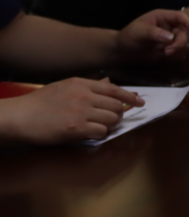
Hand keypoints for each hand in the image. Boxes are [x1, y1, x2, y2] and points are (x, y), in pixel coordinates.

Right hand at [0, 78, 140, 143]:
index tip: (140, 102)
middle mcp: (84, 95)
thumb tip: (109, 82)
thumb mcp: (64, 87)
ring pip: (113, 119)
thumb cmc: (40, 103)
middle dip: (117, 114)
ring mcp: (81, 111)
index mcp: (80, 83)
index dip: (130, 96)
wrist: (20, 116)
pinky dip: (99, 134)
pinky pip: (102, 131)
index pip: (114, 89)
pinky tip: (88, 133)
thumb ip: (89, 86)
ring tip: (95, 126)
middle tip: (109, 119)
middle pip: (117, 106)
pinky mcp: (77, 128)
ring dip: (109, 125)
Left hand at [115, 9, 188, 60]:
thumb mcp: (138, 33)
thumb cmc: (129, 37)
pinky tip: (165, 57)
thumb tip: (170, 37)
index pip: (180, 17)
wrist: (123, 51)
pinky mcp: (170, 48)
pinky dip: (176, 56)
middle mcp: (169, 26)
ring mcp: (171, 37)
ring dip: (178, 50)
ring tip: (164, 55)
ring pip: (185, 43)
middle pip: (185, 32)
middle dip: (179, 43)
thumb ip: (154, 33)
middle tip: (168, 52)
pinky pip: (181, 52)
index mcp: (162, 17)